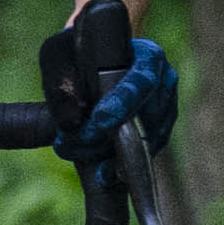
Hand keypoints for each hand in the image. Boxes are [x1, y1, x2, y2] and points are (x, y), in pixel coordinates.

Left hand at [51, 6, 178, 167]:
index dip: (123, 103)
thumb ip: (60, 81)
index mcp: (147, 56)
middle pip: (148, 116)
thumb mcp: (59, 54)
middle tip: (80, 144)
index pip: (142, 81)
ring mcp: (164, 107)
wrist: (90, 60)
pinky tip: (106, 173)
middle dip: (114, 137)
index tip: (99, 120)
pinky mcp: (157, 130)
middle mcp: (164, 82)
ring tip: (91, 168)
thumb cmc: (75, 51)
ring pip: (149, 138)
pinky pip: (147, 151)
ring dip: (117, 156)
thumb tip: (71, 124)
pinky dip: (126, 164)